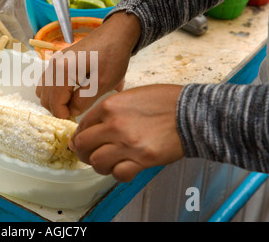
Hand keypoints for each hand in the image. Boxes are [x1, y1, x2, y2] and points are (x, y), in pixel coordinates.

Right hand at [35, 12, 140, 118]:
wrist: (116, 34)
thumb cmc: (112, 58)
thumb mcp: (102, 84)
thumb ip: (83, 102)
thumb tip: (71, 111)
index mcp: (62, 70)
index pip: (53, 103)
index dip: (63, 115)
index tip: (76, 119)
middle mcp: (53, 65)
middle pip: (44, 97)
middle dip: (58, 108)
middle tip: (75, 112)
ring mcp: (54, 61)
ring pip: (44, 90)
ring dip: (55, 100)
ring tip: (73, 103)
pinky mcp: (58, 60)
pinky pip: (48, 81)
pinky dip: (55, 91)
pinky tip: (71, 92)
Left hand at [69, 84, 184, 181]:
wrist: (191, 112)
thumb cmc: (164, 102)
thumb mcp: (130, 96)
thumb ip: (108, 111)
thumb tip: (89, 126)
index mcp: (109, 106)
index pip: (82, 126)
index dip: (80, 137)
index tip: (83, 143)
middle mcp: (114, 125)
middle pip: (83, 145)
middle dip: (83, 152)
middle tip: (91, 155)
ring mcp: (127, 143)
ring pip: (96, 162)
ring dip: (100, 165)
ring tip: (110, 162)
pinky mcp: (142, 159)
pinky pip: (118, 174)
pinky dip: (118, 174)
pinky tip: (124, 168)